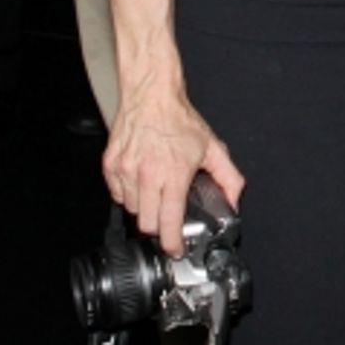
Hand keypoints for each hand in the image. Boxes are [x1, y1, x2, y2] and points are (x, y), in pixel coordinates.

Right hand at [104, 85, 244, 257]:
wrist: (151, 95)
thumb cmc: (179, 119)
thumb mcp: (213, 148)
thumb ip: (229, 178)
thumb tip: (234, 201)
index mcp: (174, 173)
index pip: (169, 222)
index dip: (172, 242)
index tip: (175, 248)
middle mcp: (147, 175)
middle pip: (147, 223)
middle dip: (159, 226)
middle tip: (168, 216)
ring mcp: (125, 170)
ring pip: (132, 210)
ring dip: (145, 208)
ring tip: (156, 190)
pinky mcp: (110, 165)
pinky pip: (117, 194)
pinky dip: (129, 194)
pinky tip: (141, 180)